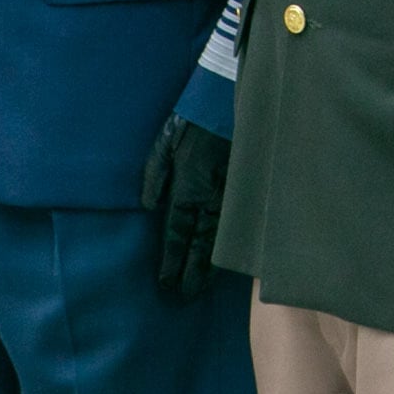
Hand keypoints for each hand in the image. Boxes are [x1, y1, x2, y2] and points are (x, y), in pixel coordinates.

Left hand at [139, 112, 230, 299]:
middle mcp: (209, 196)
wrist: (229, 97)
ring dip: (211, 262)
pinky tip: (231, 254)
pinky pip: (236, 220)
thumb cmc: (192, 117)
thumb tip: (149, 206)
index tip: (166, 283)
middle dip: (192, 271)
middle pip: (200, 243)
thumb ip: (155, 175)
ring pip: (220, 235)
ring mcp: (230, 192)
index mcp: (187, 186)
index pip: (177, 233)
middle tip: (186, 296)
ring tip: (205, 285)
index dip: (172, 260)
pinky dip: (231, 240)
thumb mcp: (164, 142)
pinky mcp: (244, 185)